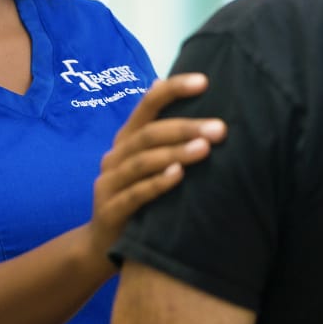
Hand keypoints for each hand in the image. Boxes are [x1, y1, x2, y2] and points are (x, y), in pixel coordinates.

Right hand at [87, 73, 225, 261]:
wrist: (103, 243)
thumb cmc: (137, 194)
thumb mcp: (148, 162)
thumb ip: (160, 132)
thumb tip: (166, 84)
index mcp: (127, 139)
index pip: (147, 105)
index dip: (173, 90)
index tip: (204, 81)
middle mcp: (115, 156)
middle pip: (148, 134)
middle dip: (185, 128)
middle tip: (219, 128)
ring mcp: (108, 183)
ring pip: (142, 162)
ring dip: (174, 154)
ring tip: (204, 149)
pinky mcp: (109, 210)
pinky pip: (134, 194)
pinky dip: (157, 184)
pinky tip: (178, 176)